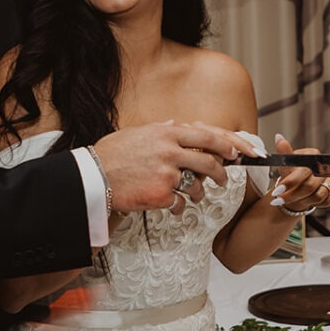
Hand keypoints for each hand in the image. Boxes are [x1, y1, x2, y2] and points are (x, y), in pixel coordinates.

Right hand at [91, 121, 260, 213]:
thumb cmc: (111, 155)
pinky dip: (178, 206)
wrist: (93, 177)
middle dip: (221, 173)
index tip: (236, 151)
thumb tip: (175, 124)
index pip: (207, 135)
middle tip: (224, 179)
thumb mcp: (136, 133)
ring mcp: (167, 173)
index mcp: (166, 133)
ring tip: (195, 196)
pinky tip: (171, 206)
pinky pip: (180, 202)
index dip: (226, 144)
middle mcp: (170, 151)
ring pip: (197, 185)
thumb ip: (159, 129)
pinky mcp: (162, 194)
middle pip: (209, 162)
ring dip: (199, 192)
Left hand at [269, 134, 329, 214]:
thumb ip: (283, 152)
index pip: (303, 171)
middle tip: (279, 199)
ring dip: (302, 201)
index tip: (277, 191)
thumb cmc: (292, 174)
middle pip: (310, 186)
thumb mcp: (285, 165)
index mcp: (313, 155)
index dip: (290, 182)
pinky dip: (314, 204)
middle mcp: (325, 164)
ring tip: (291, 199)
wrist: (301, 187)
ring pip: (318, 196)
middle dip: (292, 195)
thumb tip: (278, 137)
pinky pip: (326, 201)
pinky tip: (306, 200)